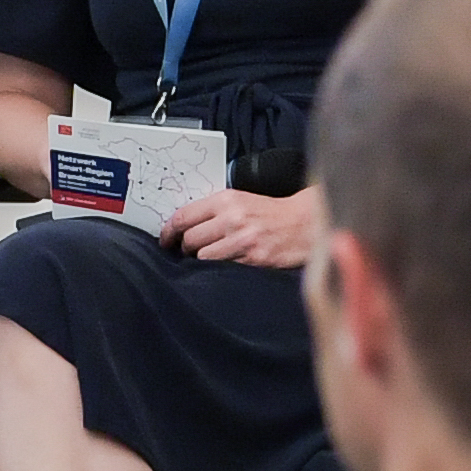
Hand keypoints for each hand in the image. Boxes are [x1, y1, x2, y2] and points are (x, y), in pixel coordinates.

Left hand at [163, 184, 321, 267]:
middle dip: (185, 249)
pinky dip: (219, 270)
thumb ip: (213, 211)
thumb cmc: (271, 214)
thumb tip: (182, 227)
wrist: (304, 224)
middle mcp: (233, 218)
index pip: (183, 217)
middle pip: (190, 239)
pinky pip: (222, 269)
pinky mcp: (254, 260)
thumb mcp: (241, 200)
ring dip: (201, 262)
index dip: (168, 232)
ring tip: (210, 259)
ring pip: (202, 258)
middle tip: (189, 252)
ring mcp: (243, 240)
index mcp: (226, 200)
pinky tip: (225, 266)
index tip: (165, 240)